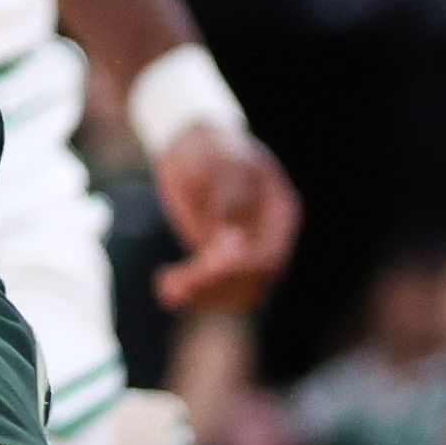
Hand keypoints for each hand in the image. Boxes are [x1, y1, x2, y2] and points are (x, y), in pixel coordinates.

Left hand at [150, 124, 302, 314]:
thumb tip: (227, 234)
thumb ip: (225, 192)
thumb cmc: (207, 148)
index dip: (237, 268)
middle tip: (172, 286)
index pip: (267, 255)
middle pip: (251, 281)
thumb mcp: (214, 160)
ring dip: (202, 296)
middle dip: (213, 286)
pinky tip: (166, 288)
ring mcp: (252, 254)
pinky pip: (219, 291)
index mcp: (280, 210)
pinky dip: (196, 295)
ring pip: (235, 292)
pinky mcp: (228, 265)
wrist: (193, 151)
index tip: (203, 264)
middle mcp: (271, 239)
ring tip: (165, 288)